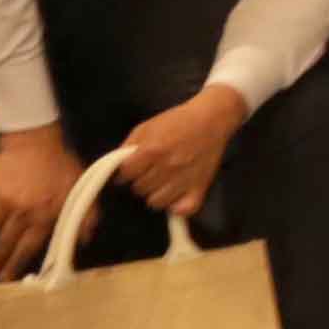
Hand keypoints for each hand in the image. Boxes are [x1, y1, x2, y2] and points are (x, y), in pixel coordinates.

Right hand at [0, 126, 86, 278]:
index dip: (16, 265)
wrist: (36, 142)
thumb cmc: (61, 168)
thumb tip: (83, 242)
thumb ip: (85, 217)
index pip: (28, 248)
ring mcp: (1, 202)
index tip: (8, 278)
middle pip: (5, 244)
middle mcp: (21, 213)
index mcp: (45, 216)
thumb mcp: (82, 191)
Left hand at [108, 84, 249, 221]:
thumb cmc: (177, 120)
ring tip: (162, 182)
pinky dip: (177, 207)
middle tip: (150, 171)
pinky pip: (183, 210)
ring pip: (156, 202)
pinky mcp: (200, 187)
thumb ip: (128, 146)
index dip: (126, 171)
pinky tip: (176, 196)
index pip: (126, 174)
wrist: (212, 118)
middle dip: (140, 180)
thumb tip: (116, 168)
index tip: (132, 168)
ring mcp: (185, 179)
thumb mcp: (147, 126)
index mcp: (152, 150)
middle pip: (139, 189)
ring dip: (156, 193)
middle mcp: (168, 167)